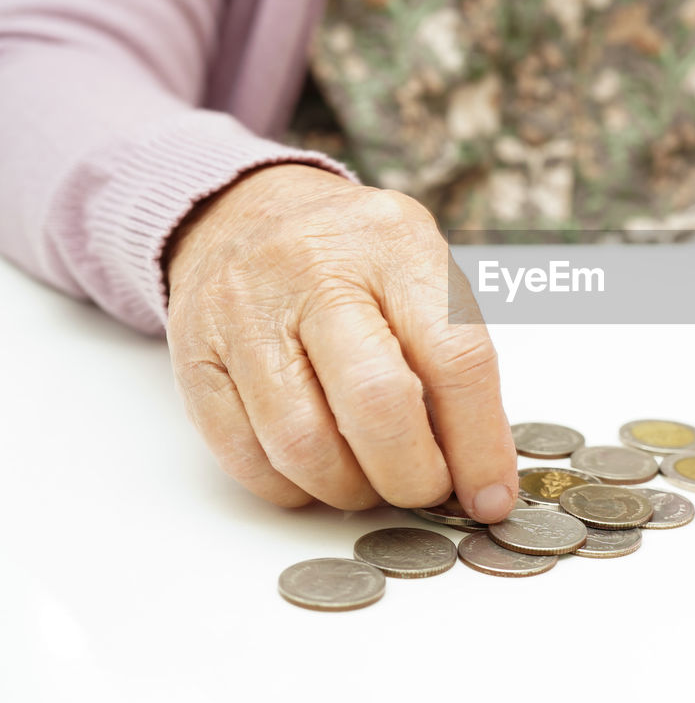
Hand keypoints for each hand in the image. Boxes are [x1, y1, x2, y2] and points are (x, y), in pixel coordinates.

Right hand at [164, 164, 516, 520]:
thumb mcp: (422, 272)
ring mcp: (244, 312)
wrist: (247, 212)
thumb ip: (455, 359)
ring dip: (349, 489)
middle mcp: (314, 270)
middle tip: (426, 491)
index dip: (479, 443)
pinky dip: (291, 487)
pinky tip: (317, 472)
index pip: (455, 357)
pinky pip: (244, 457)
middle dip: (411, 476)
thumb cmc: (356, 258)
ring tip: (371, 481)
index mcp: (395, 245)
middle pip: (376, 404)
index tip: (489, 495)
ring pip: (302, 444)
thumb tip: (479, 471)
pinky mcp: (194, 357)